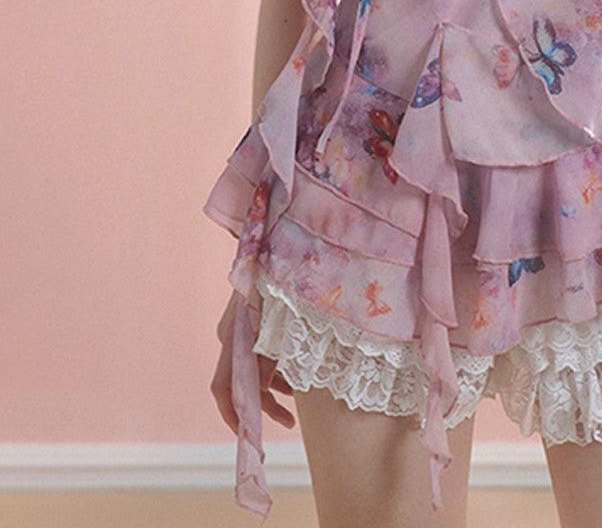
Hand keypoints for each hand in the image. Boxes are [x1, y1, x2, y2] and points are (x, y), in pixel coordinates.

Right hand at [210, 291, 296, 432]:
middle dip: (263, 407)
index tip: (249, 437)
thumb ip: (271, 357)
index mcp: (234, 340)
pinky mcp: (253, 326)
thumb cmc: (280, 282)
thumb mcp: (280, 323)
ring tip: (296, 405)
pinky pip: (259, 357)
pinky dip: (275, 370)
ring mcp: (241, 332)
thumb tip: (267, 391)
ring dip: (272, 389)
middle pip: (242, 384)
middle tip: (290, 422)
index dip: (235, 416)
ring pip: (252, 372)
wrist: (276, 244)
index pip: (223, 389)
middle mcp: (232, 338)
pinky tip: (294, 380)